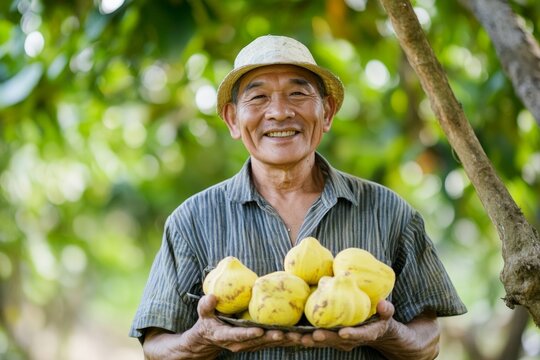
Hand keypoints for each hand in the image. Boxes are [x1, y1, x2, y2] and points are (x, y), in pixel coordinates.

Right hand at [188, 294, 303, 352]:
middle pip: (258, 341)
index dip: (248, 334)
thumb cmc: (207, 322)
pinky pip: (273, 342)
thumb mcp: (203, 314)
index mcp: (226, 336)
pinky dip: (286, 339)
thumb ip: (206, 306)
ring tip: (298, 335)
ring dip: (283, 340)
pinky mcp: (258, 343)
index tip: (259, 330)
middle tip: (285, 333)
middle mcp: (240, 344)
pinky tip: (299, 334)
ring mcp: (250, 345)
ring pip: (269, 343)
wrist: (209, 339)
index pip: (238, 336)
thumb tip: (213, 296)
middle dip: (272, 337)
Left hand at [298, 300, 394, 351]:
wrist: (375, 333)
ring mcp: (336, 340)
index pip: (358, 335)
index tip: (344, 333)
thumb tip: (384, 304)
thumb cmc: (381, 319)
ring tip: (292, 335)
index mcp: (364, 334)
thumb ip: (386, 310)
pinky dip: (300, 335)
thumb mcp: (387, 315)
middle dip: (322, 338)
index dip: (352, 335)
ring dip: (306, 339)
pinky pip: (311, 337)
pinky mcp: (326, 336)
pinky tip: (286, 331)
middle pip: (334, 340)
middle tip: (312, 335)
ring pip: (319, 341)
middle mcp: (348, 340)